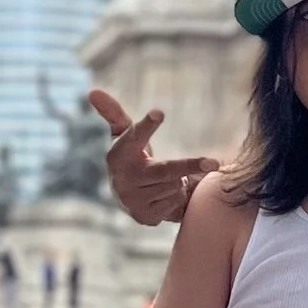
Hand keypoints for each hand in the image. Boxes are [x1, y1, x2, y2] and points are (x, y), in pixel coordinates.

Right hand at [89, 89, 217, 226]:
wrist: (127, 197)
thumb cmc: (130, 156)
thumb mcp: (123, 134)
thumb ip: (112, 112)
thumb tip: (93, 91)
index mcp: (117, 154)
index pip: (134, 136)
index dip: (147, 125)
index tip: (159, 112)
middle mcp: (123, 179)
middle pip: (166, 170)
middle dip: (190, 166)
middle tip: (214, 163)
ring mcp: (133, 200)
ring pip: (174, 185)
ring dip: (178, 180)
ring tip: (165, 178)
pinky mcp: (144, 217)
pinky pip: (175, 203)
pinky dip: (176, 197)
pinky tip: (164, 195)